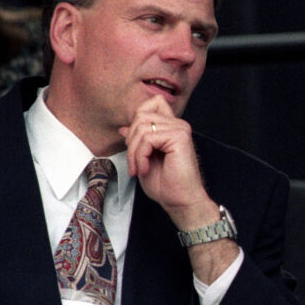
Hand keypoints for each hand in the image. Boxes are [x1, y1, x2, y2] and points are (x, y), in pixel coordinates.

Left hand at [119, 96, 236, 284]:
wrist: (180, 201)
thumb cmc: (166, 185)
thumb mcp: (144, 159)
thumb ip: (137, 141)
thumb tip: (123, 128)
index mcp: (172, 127)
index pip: (152, 103)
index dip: (137, 119)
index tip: (136, 146)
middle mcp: (178, 125)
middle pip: (141, 114)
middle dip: (131, 140)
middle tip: (134, 163)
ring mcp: (180, 129)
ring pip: (142, 127)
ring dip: (134, 151)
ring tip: (139, 168)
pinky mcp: (179, 137)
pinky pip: (148, 138)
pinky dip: (140, 155)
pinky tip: (145, 169)